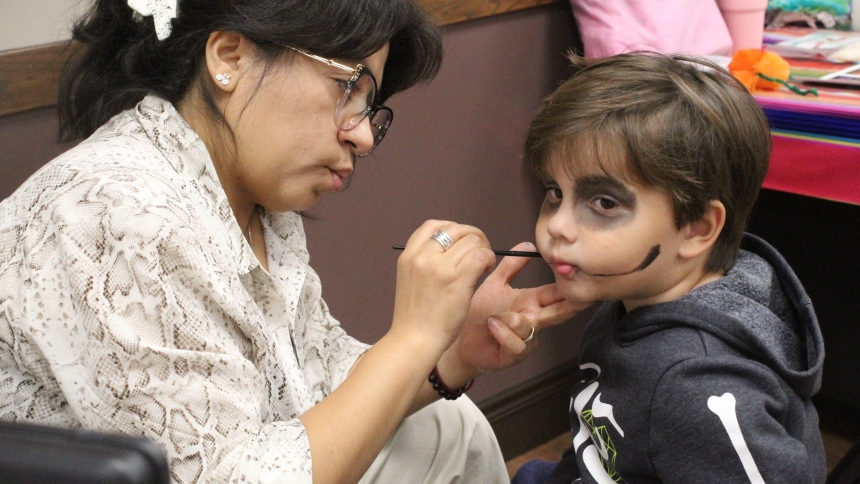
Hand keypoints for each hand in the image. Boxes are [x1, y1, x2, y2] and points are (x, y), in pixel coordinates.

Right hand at [390, 220, 495, 352]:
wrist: (414, 340)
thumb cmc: (415, 317)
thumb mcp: (410, 280)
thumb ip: (424, 263)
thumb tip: (450, 250)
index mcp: (409, 255)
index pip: (433, 225)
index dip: (454, 230)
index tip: (461, 244)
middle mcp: (422, 256)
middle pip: (456, 229)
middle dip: (473, 236)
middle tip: (480, 252)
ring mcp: (440, 267)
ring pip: (471, 240)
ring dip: (483, 248)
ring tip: (483, 265)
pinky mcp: (457, 279)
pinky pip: (481, 255)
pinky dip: (489, 259)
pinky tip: (487, 270)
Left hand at [449, 242, 590, 378]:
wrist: (462, 339)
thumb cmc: (481, 312)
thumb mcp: (495, 284)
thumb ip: (511, 265)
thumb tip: (528, 243)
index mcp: (531, 301)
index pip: (556, 292)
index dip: (568, 286)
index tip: (582, 276)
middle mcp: (533, 319)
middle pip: (558, 312)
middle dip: (570, 306)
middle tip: (583, 298)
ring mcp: (527, 339)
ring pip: (529, 326)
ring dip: (511, 319)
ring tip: (493, 317)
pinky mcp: (515, 354)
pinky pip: (517, 343)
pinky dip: (503, 333)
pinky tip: (492, 326)